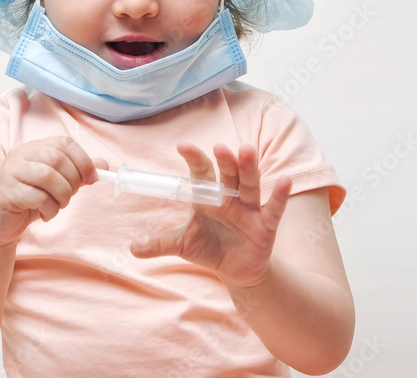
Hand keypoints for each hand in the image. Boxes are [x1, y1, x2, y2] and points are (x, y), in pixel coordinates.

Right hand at [0, 136, 106, 247]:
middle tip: (70, 196)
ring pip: (48, 177)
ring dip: (62, 196)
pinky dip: (50, 209)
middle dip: (72, 181)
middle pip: (57, 158)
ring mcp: (11, 172)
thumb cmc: (28, 200)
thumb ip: (77, 173)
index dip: (83, 159)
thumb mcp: (55, 185)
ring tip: (58, 206)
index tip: (92, 178)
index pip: (64, 142)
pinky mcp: (7, 192)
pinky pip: (38, 197)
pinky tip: (46, 214)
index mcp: (33, 148)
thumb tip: (104, 165)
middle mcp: (20, 155)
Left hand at [129, 142, 291, 288]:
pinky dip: (279, 195)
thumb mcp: (183, 245)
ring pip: (249, 185)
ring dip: (248, 168)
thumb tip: (132, 247)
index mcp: (208, 198)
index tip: (182, 145)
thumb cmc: (209, 248)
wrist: (236, 271)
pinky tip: (284, 180)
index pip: (201, 174)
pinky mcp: (266, 225)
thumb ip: (160, 243)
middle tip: (220, 146)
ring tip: (247, 150)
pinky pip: (274, 208)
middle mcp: (229, 198)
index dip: (194, 159)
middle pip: (228, 174)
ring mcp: (249, 209)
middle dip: (225, 161)